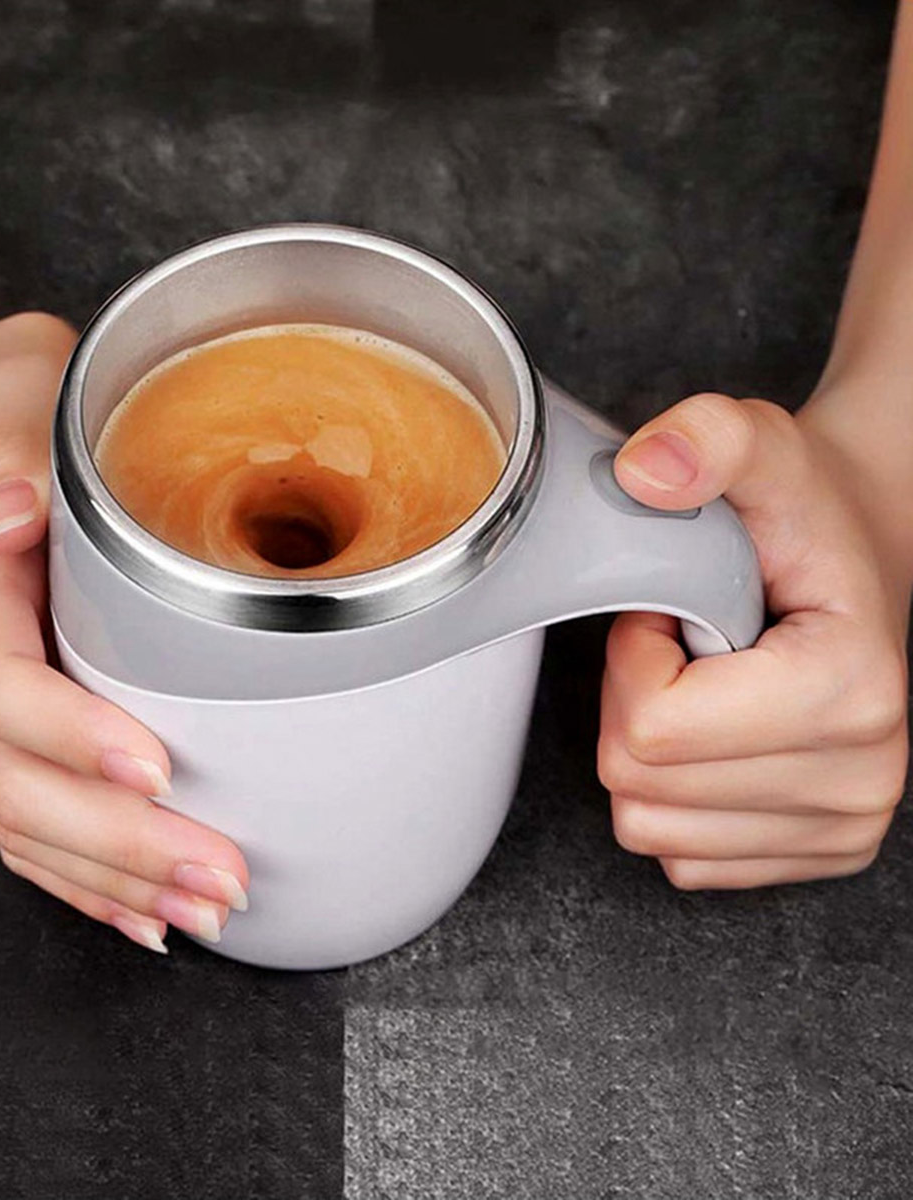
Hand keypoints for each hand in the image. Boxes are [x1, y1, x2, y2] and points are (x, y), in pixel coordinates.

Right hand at [0, 312, 248, 950]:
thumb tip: (14, 515)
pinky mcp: (9, 725)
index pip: (0, 687)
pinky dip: (87, 881)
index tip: (156, 768)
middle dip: (119, 844)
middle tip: (217, 875)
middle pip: (19, 784)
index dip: (73, 737)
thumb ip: (9, 449)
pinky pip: (31, 823)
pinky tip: (146, 911)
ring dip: (115, 880)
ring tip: (203, 910)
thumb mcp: (4, 390)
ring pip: (27, 823)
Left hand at [599, 392, 909, 888]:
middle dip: (634, 702)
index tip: (674, 612)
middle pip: (638, 782)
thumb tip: (645, 472)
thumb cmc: (806, 518)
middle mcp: (862, 779)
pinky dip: (672, 795)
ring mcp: (840, 829)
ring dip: (649, 750)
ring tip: (703, 686)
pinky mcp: (809, 856)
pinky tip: (714, 736)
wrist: (859, 560)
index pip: (652, 726)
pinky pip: (676, 857)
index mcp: (852, 692)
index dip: (633, 657)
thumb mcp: (762, 448)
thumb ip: (709, 439)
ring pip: (646, 826)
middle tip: (685, 647)